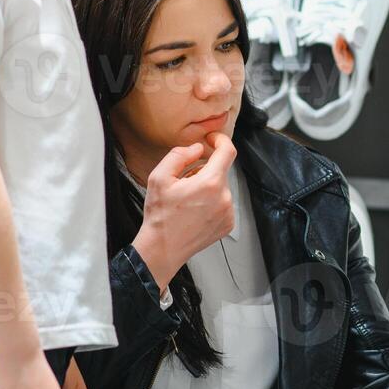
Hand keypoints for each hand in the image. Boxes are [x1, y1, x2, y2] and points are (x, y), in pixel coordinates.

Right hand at [133, 133, 236, 290]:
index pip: (228, 151)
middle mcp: (224, 197)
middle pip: (219, 171)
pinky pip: (223, 203)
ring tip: (187, 201)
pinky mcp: (228, 224)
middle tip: (183, 183)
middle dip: (203, 171)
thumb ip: (179, 155)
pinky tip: (194, 212)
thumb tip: (197, 149)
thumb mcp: (160, 177)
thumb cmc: (161, 215)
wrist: (163, 248)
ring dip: (207, 187)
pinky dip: (211, 202)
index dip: (221, 140)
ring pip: (220, 188)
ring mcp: (228, 212)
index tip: (212, 140)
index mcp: (210, 183)